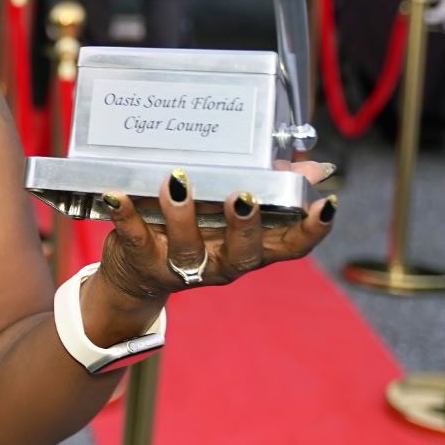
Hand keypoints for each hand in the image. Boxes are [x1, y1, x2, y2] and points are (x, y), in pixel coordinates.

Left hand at [96, 162, 337, 301]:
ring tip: (177, 182)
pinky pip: (135, 238)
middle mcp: (220, 264)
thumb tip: (317, 168)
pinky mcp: (141, 259)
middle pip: (242, 254)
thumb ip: (271, 190)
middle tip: (243, 196)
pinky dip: (126, 216)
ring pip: (186, 247)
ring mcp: (180, 266)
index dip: (312, 230)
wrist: (135, 275)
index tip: (326, 204)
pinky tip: (118, 195)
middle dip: (245, 226)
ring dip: (182, 215)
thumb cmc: (195, 232)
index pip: (290, 247)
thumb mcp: (232, 216)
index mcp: (249, 251)